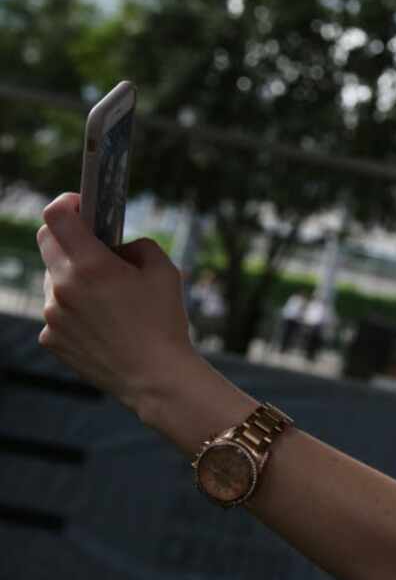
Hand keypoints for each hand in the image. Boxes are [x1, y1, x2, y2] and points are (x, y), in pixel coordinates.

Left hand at [36, 192, 200, 413]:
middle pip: (47, 242)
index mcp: (91, 266)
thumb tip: (118, 246)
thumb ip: (138, 246)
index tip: (81, 204)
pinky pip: (56, 310)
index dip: (67, 203)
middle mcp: (62, 287)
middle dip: (67, 234)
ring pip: (53, 278)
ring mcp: (51, 315)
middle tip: (93, 242)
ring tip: (105, 294)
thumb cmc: (164, 322)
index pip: (56, 216)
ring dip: (72, 275)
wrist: (155, 377)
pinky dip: (73, 308)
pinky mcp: (50, 338)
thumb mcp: (165, 271)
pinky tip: (101, 322)